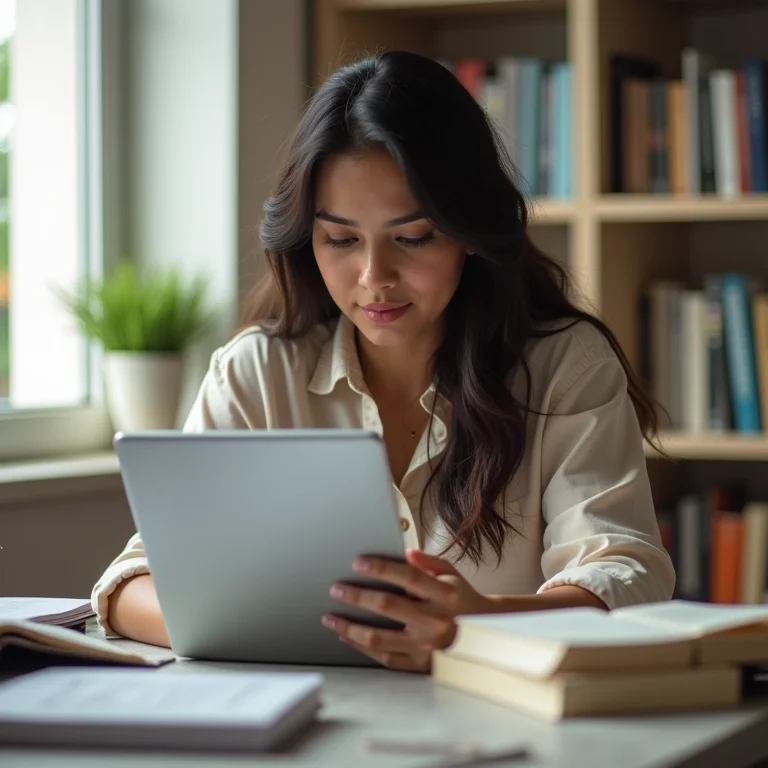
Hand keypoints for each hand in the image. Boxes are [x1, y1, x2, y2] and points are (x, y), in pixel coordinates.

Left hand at [321, 548, 493, 672]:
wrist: (482, 635)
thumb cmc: (460, 600)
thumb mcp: (451, 575)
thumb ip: (428, 562)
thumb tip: (407, 553)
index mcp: (443, 594)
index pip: (408, 577)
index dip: (381, 568)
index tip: (358, 562)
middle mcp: (434, 620)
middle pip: (387, 606)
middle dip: (356, 595)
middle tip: (336, 589)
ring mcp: (425, 646)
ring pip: (379, 637)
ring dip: (349, 626)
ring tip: (330, 617)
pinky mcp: (419, 663)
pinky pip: (384, 657)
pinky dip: (361, 647)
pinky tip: (347, 636)